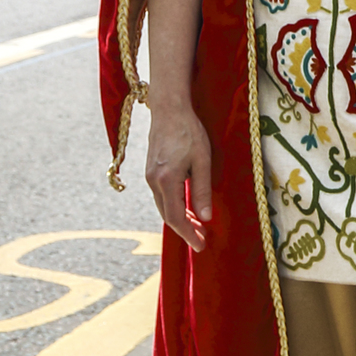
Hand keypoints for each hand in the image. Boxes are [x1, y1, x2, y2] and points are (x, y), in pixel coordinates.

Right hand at [145, 101, 215, 253]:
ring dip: (179, 218)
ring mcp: (149, 176)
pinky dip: (173, 206)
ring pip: (163, 206)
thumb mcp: (202, 160)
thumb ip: (202, 190)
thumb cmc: (189, 131)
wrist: (169, 109)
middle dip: (185, 229)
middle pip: (167, 215)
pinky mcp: (150, 171)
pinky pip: (161, 196)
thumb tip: (205, 218)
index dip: (188, 234)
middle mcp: (153, 181)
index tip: (200, 246)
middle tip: (202, 239)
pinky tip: (186, 207)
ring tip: (198, 226)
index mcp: (166, 180)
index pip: (176, 217)